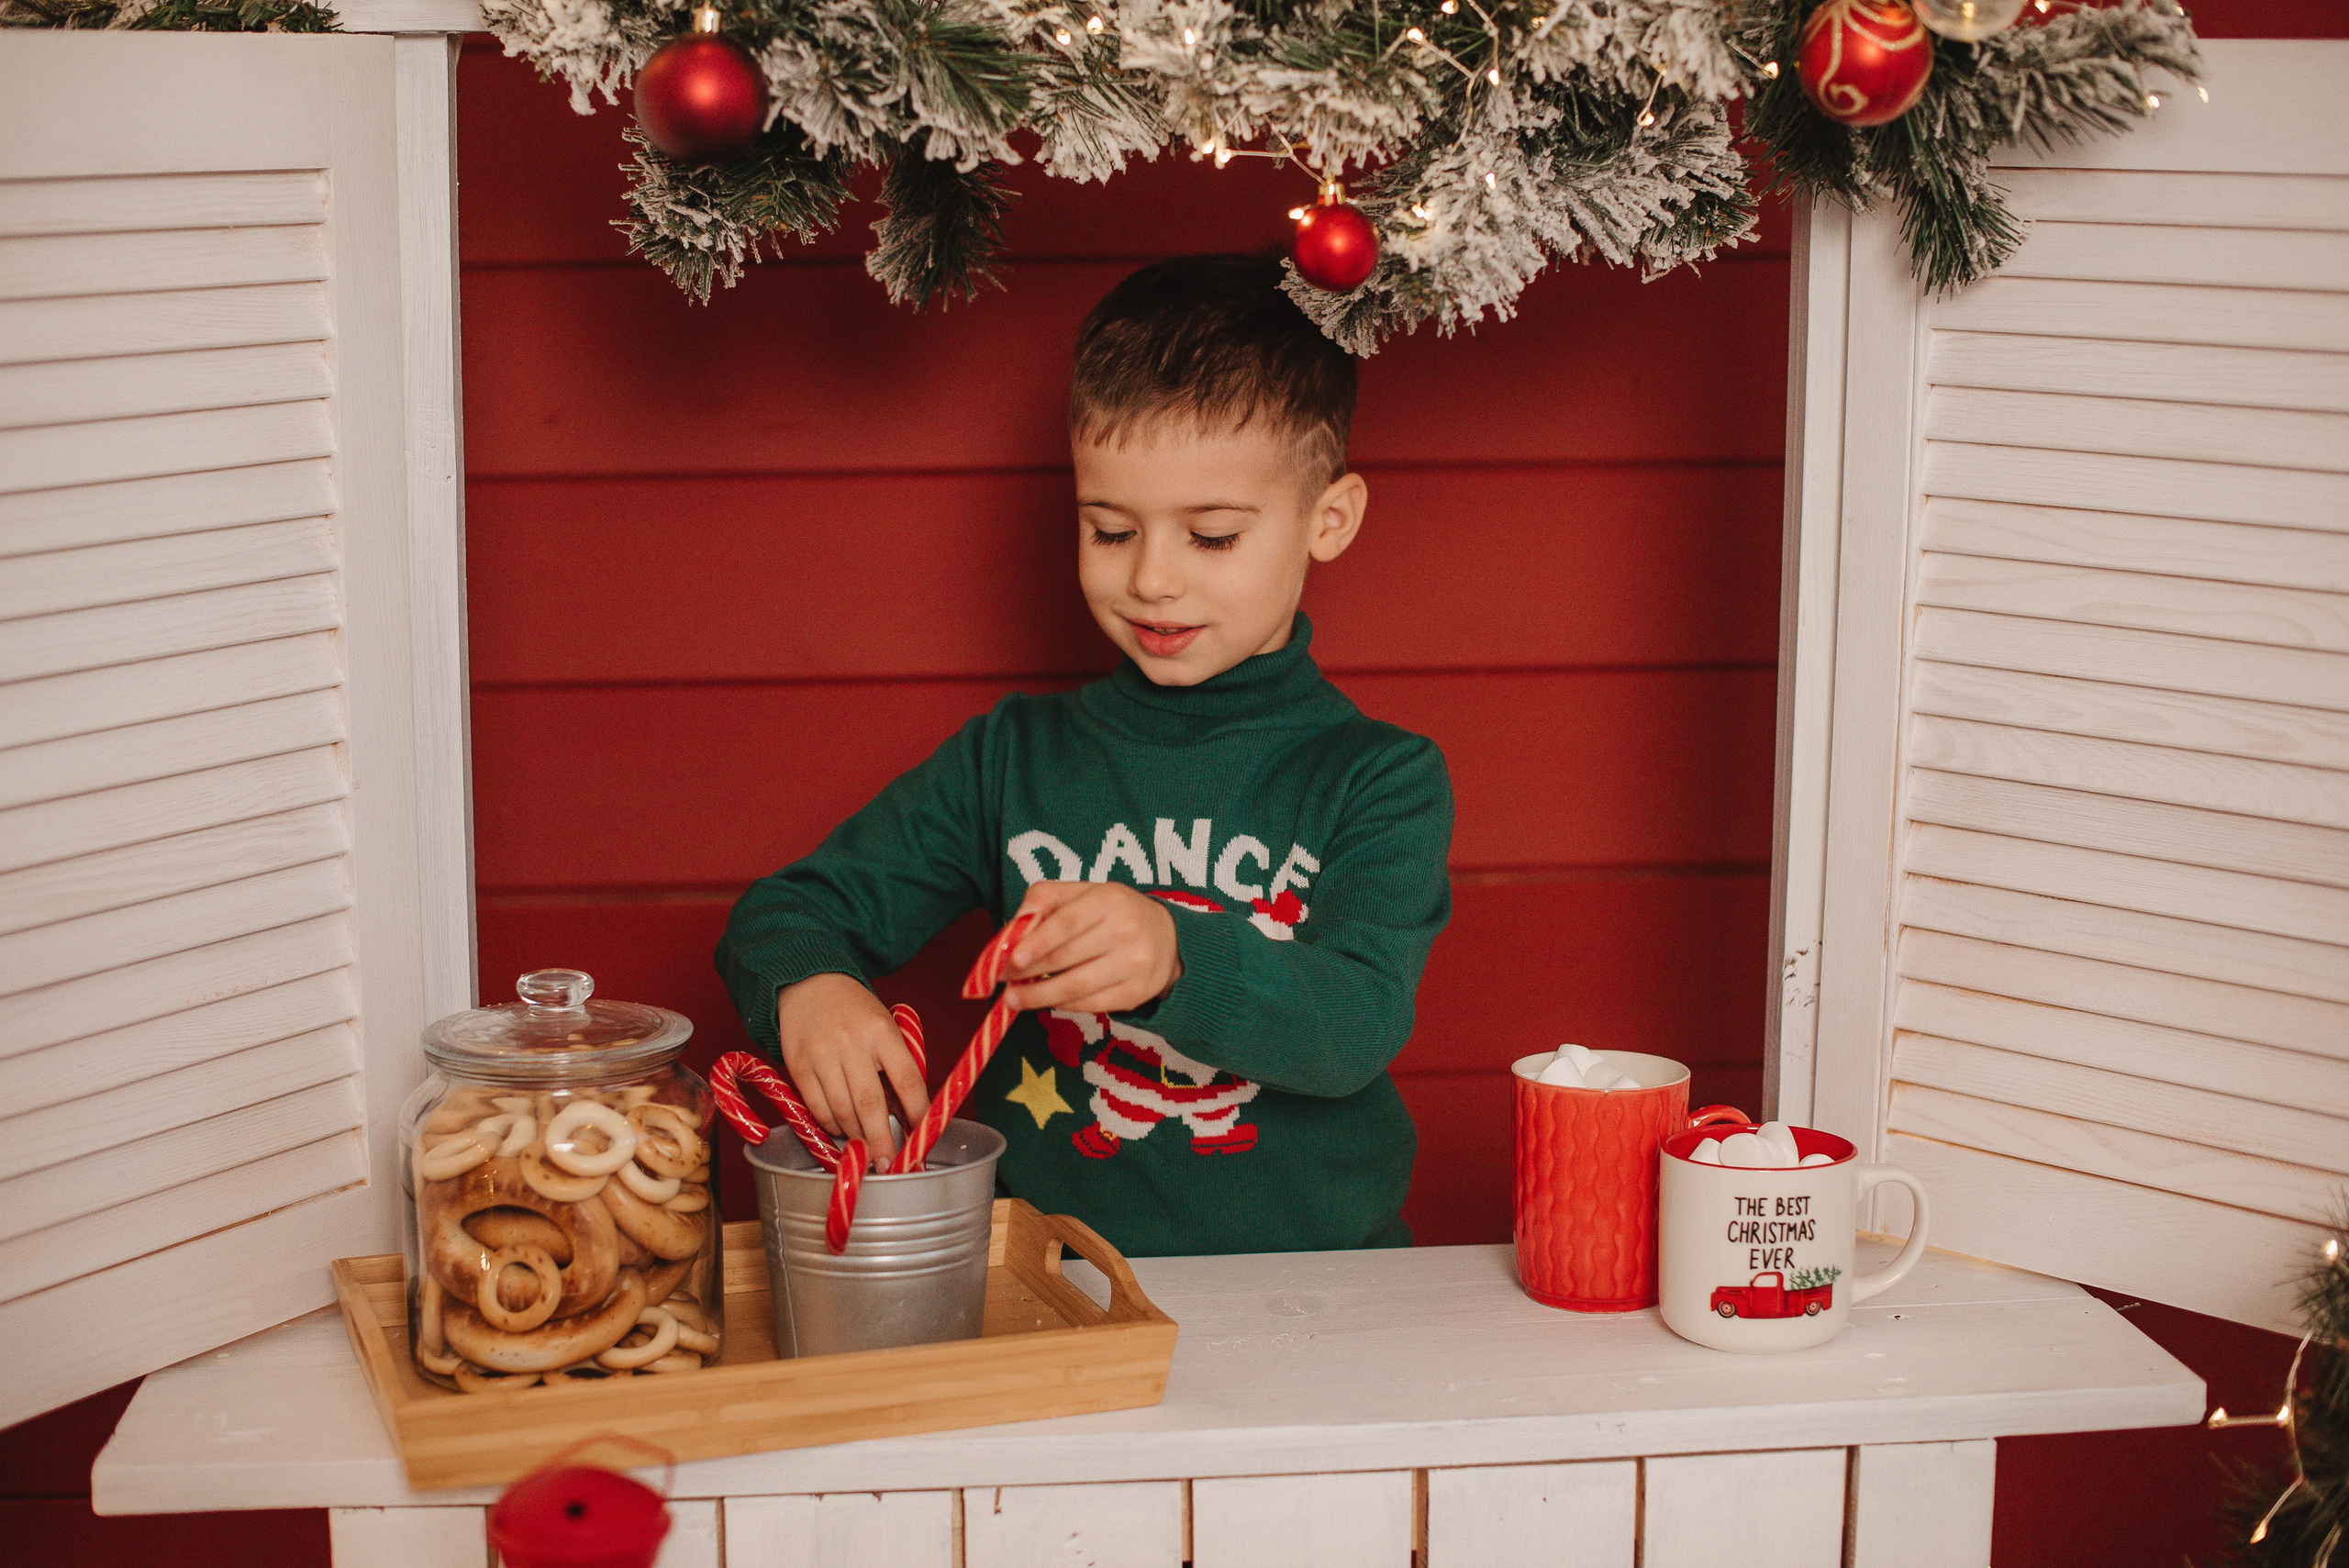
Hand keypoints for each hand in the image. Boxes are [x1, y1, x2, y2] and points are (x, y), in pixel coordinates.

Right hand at [773, 973, 928, 1165]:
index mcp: (882, 1031)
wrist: (810, 984)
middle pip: (870, 1103)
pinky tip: (841, 1128)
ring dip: (855, 1135)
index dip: (917, 1113)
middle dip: (882, 1140)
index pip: (908, 1079)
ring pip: (841, 1110)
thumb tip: (906, 1116)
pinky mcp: (798, 1064)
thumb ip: (896, 1066)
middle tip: (889, 1164)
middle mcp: (852, 1042)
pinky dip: (830, 1125)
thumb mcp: (885, 1027)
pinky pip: (817, 1107)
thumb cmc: (855, 1011)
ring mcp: (823, 1054)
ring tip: (865, 1147)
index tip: (921, 1136)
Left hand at [1000, 881, 1181, 1014]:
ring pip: (1076, 986)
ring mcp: (1134, 965)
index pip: (1067, 923)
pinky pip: (1090, 1004)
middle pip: (1067, 957)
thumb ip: (1048, 898)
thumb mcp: (1086, 893)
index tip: (1012, 959)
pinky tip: (1046, 1002)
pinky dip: (1063, 1005)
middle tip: (1002, 980)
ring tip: (1013, 1000)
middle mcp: (1126, 931)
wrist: (1169, 938)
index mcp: (1110, 900)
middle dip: (1028, 972)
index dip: (1038, 942)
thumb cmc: (1115, 913)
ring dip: (1039, 996)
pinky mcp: (1136, 993)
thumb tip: (1016, 922)